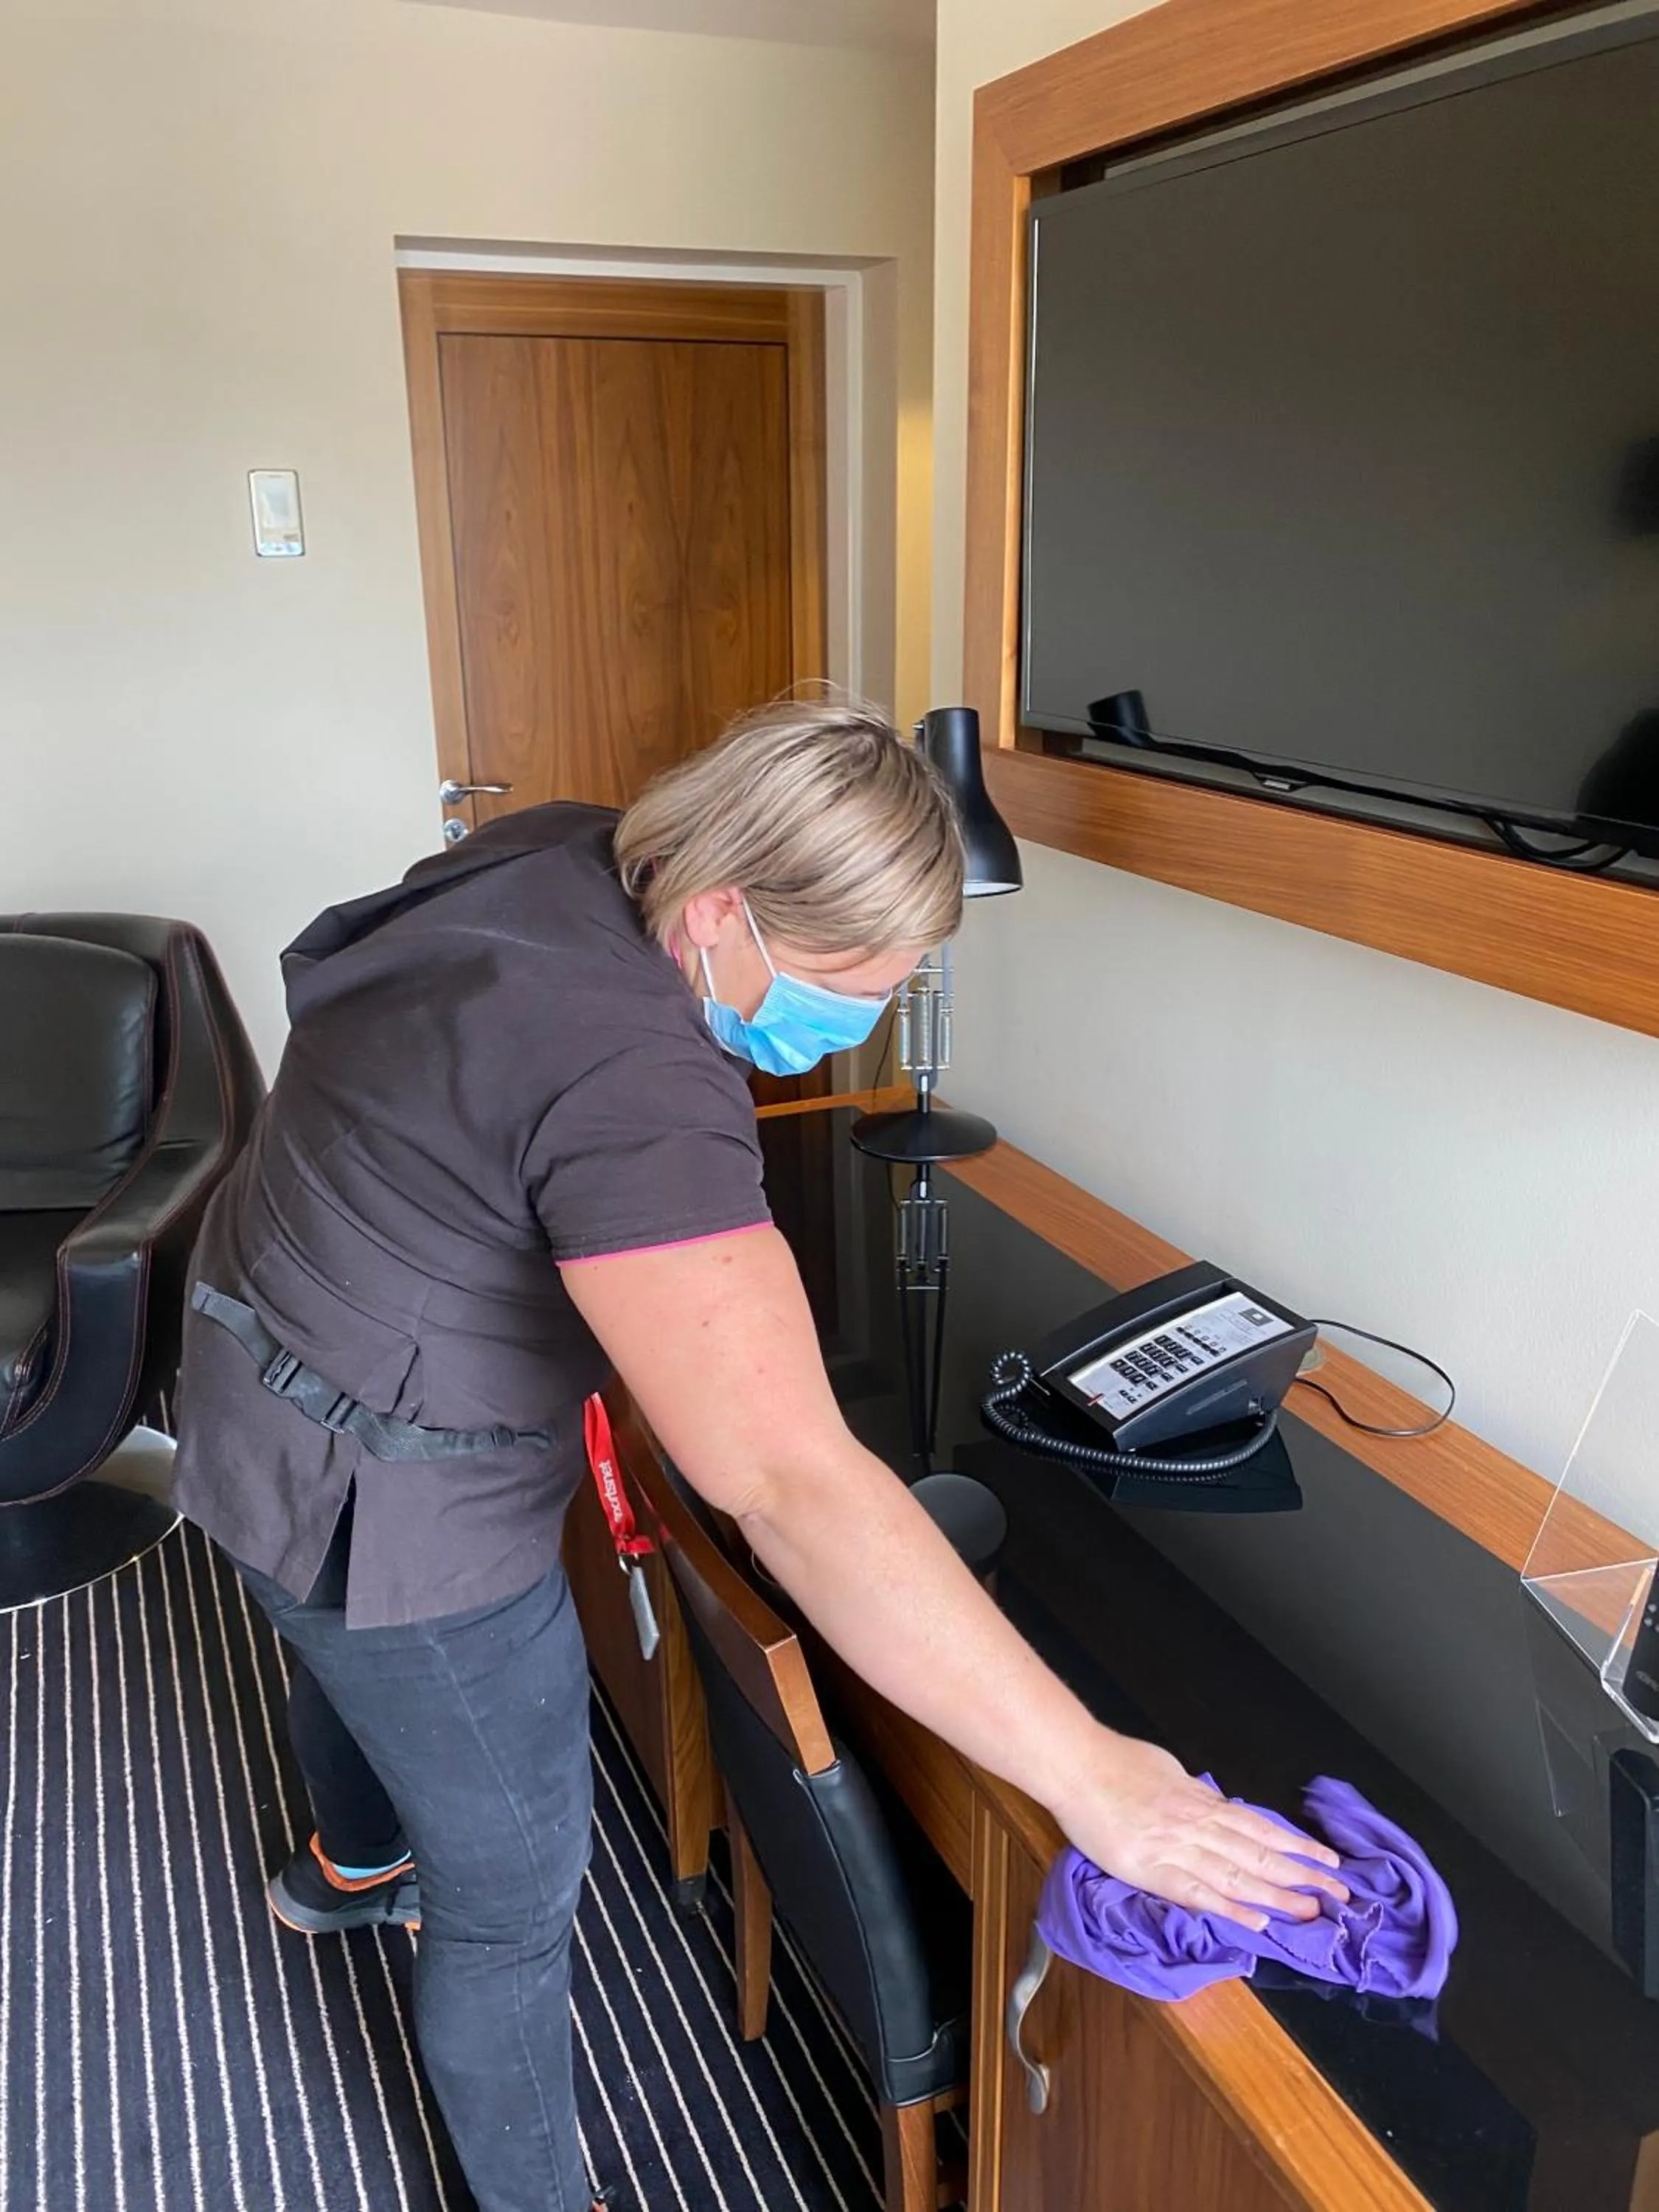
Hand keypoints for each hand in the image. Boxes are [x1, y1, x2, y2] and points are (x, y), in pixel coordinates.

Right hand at [1052, 1734, 1348, 1932]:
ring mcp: (1178, 1848)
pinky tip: (1257, 1923)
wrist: (1077, 1766)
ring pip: (1239, 1876)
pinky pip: (1198, 1893)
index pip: (1261, 1828)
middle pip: (1260, 1854)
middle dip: (1302, 1876)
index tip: (1328, 1860)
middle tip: (1340, 1894)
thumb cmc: (1116, 1762)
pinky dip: (1230, 1909)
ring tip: (1312, 1913)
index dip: (1297, 1846)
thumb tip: (1213, 1803)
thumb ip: (1192, 1793)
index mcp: (1202, 1802)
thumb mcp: (1167, 1769)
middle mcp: (1199, 1826)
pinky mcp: (1153, 1870)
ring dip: (1278, 1896)